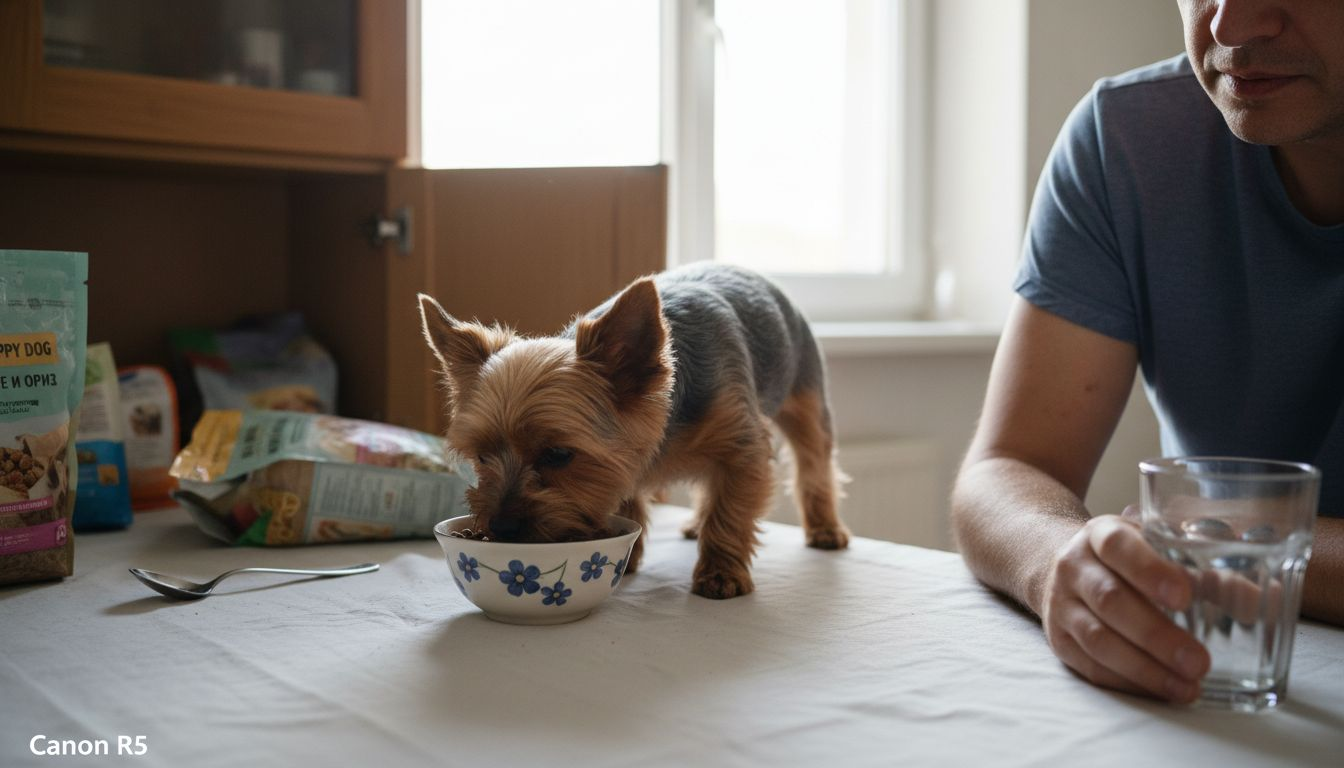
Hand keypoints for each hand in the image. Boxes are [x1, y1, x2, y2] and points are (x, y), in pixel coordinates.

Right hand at [1038, 507, 1210, 702]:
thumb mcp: (1161, 550)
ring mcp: (1061, 605)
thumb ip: (1211, 574)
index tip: (1186, 596)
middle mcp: (1073, 566)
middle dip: (1156, 635)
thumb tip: (1267, 600)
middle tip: (1200, 662)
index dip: (1150, 571)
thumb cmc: (1128, 560)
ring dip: (1145, 668)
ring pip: (1098, 639)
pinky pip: (1091, 667)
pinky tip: (1161, 690)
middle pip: (1109, 600)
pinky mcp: (1059, 640)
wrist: (1064, 567)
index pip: (1119, 547)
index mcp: (1101, 534)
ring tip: (1187, 687)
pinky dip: (1129, 683)